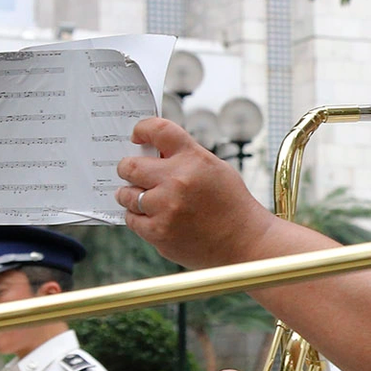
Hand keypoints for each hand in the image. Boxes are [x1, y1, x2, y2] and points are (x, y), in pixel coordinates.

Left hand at [116, 119, 277, 268]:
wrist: (244, 241)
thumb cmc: (231, 204)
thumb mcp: (214, 168)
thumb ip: (184, 158)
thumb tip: (153, 154)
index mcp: (193, 158)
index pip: (158, 130)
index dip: (143, 129)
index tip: (138, 135)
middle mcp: (177, 180)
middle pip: (130, 165)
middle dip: (127, 168)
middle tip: (130, 172)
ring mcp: (165, 208)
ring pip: (126, 194)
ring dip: (130, 195)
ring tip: (143, 198)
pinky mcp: (158, 232)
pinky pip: (131, 219)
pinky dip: (137, 217)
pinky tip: (151, 217)